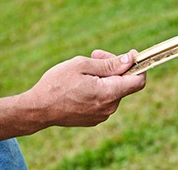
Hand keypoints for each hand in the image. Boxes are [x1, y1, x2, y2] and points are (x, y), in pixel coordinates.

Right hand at [23, 50, 145, 129]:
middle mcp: (109, 107)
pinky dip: (99, 88)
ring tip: (85, 69)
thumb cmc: (57, 84)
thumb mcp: (82, 65)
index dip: (138, 65)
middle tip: (96, 55)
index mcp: (109, 93)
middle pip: (123, 83)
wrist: (39, 109)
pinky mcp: (94, 118)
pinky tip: (82, 83)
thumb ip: (109, 64)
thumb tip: (130, 61)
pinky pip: (104, 100)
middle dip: (114, 67)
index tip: (130, 54)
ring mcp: (102, 115)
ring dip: (105, 77)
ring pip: (113, 90)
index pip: (138, 81)